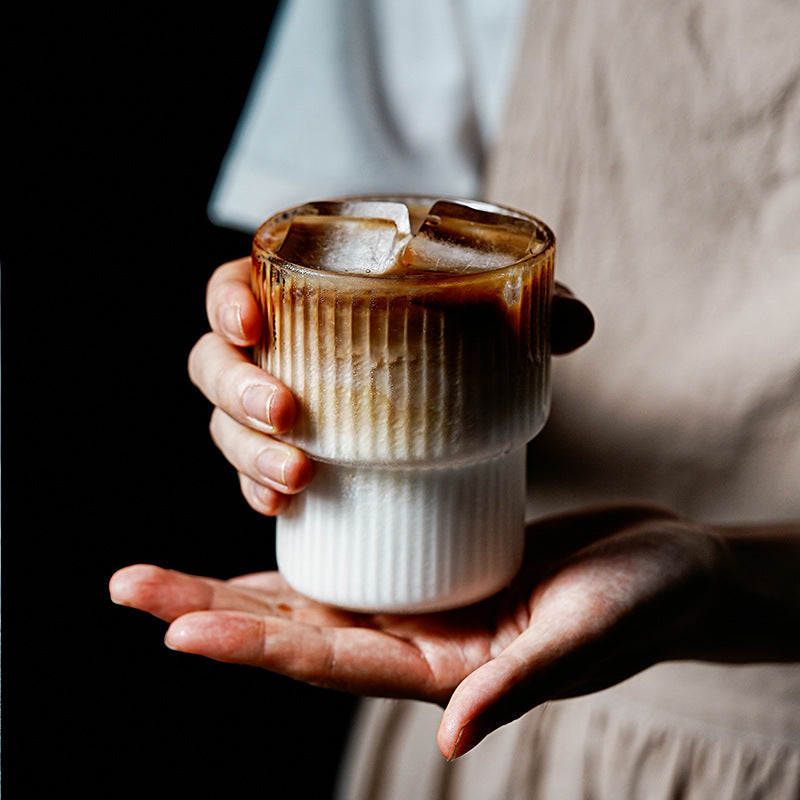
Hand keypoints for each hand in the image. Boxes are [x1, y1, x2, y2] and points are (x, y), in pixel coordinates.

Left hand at [110, 504, 732, 758]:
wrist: (669, 567)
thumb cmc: (644, 604)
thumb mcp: (588, 639)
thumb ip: (521, 684)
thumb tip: (452, 737)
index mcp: (447, 670)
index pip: (329, 661)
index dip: (253, 647)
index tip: (175, 628)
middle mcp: (420, 641)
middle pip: (297, 630)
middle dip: (211, 612)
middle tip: (128, 586)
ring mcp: (427, 602)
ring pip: (313, 597)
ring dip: (236, 586)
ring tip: (162, 571)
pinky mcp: (441, 563)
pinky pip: (357, 559)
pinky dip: (305, 549)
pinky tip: (262, 532)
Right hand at [189, 259, 592, 515]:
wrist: (466, 401)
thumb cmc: (468, 344)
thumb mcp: (500, 322)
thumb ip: (537, 313)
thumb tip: (573, 324)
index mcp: (310, 296)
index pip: (239, 284)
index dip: (228, 300)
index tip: (253, 320)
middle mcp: (283, 351)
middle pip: (214, 361)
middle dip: (235, 388)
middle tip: (287, 413)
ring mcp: (280, 407)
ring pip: (226, 424)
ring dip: (244, 450)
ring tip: (297, 479)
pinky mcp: (291, 457)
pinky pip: (251, 472)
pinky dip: (257, 488)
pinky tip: (281, 507)